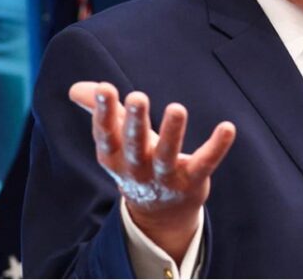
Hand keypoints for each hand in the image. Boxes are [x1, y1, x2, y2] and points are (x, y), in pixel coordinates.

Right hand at [69, 81, 235, 262]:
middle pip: (135, 146)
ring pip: (167, 156)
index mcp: (115, 157)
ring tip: (177, 108)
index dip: (103, 113)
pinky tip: (227, 127)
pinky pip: (205, 163)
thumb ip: (100, 111)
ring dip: (172, 133)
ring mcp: (165, 178)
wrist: (160, 213)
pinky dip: (216, 147)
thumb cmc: (137, 162)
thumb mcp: (117, 141)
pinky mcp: (192, 182)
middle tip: (137, 98)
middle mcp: (138, 169)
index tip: (106, 88)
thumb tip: (74, 88)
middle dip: (135, 122)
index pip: (106, 134)